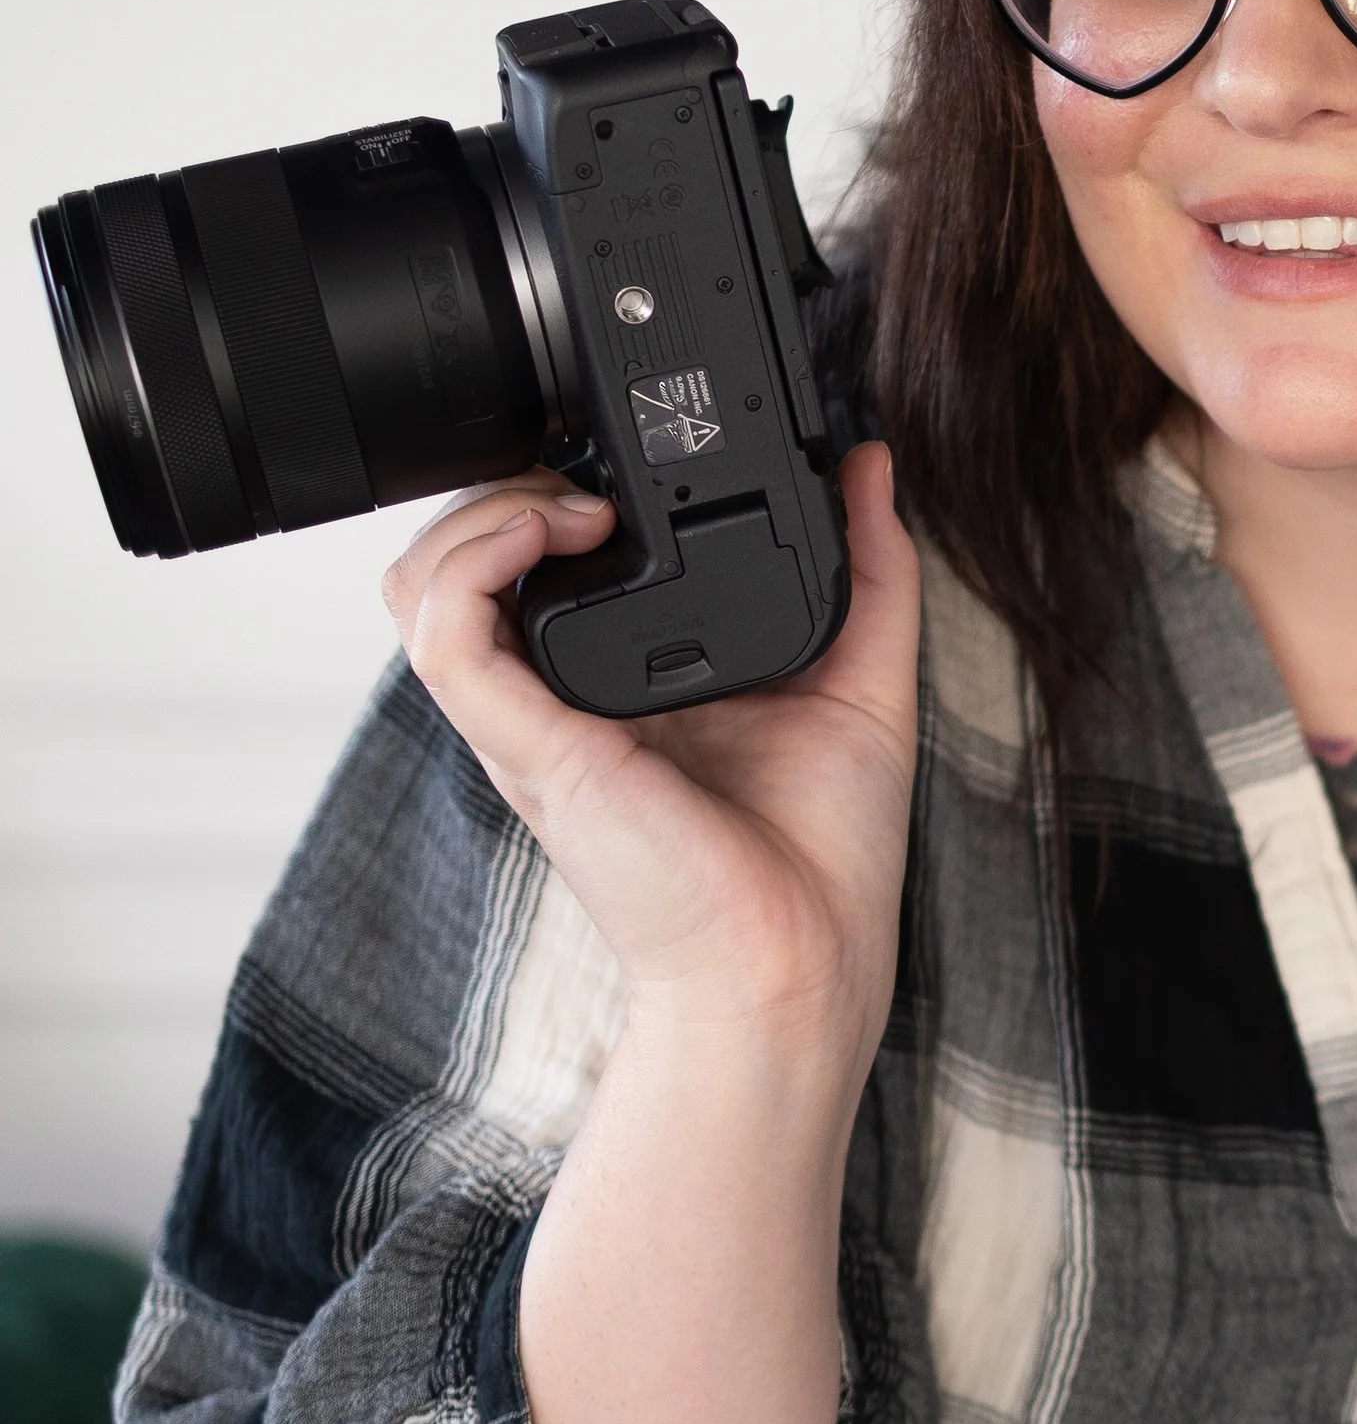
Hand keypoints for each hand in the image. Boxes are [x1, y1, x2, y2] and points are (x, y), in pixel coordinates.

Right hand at [381, 445, 919, 1069]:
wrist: (801, 963)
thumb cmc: (824, 857)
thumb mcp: (865, 678)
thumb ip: (871, 567)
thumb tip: (871, 464)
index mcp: (617, 688)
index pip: (531, 567)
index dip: (552, 491)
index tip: (631, 460)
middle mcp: (557, 702)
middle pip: (451, 563)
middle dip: (505, 486)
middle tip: (597, 479)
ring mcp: (532, 725)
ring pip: (418, 586)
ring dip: (481, 510)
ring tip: (574, 504)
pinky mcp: (527, 747)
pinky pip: (445, 634)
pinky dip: (475, 557)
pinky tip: (557, 529)